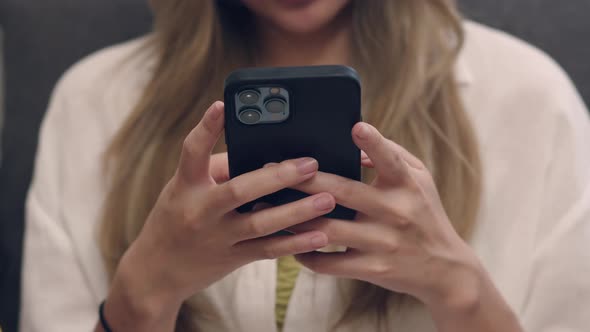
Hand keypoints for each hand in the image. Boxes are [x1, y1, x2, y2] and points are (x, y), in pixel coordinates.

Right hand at [103, 102, 334, 331]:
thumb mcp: (183, 188)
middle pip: (239, 191)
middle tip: (310, 164)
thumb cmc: (176, 217)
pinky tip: (321, 234)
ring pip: (261, 224)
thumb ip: (218, 169)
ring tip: (328, 199)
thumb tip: (263, 152)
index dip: (206, 128)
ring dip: (297, 212)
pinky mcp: (233, 257)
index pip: (192, 152)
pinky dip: (295, 243)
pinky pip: (268, 250)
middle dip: (276, 177)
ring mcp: (218, 237)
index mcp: (185, 185)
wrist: (157, 271)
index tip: (223, 105)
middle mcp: (201, 211)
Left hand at [291, 122, 484, 310]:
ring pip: (329, 229)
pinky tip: (291, 246)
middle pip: (342, 192)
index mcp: (406, 185)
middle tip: (274, 169)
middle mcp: (395, 212)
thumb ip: (392, 154)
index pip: (390, 160)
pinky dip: (307, 255)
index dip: (374, 143)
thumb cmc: (426, 213)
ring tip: (269, 209)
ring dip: (295, 220)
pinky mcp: (374, 269)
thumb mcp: (420, 179)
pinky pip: (331, 264)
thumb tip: (356, 139)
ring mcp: (383, 243)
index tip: (356, 127)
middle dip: (304, 180)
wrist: (446, 269)